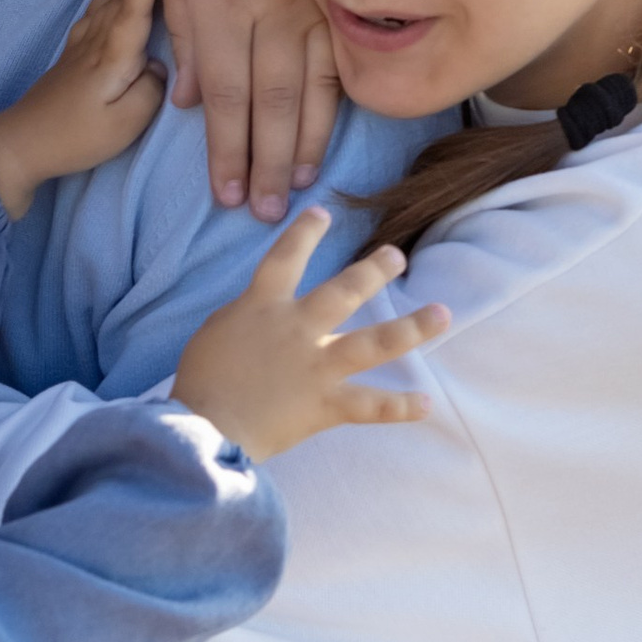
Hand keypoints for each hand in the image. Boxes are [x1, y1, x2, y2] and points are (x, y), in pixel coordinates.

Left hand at [0, 0, 167, 219]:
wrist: (23, 144)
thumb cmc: (78, 136)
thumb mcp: (127, 123)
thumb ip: (151, 89)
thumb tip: (157, 67)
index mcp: (113, 56)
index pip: (135, 10)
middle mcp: (96, 44)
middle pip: (121, 1)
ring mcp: (80, 48)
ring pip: (105, 5)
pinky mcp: (71, 58)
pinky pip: (93, 16)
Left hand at [160, 0, 342, 219]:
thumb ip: (182, 41)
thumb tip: (187, 102)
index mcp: (221, 9)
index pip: (223, 94)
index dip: (226, 148)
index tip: (226, 193)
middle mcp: (268, 14)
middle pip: (269, 102)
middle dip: (266, 162)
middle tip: (264, 212)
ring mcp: (305, 9)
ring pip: (308, 91)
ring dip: (302, 146)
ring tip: (294, 189)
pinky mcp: (329, 7)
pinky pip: (336, 67)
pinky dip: (330, 111)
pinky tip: (323, 145)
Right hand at [174, 208, 449, 459]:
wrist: (204, 428)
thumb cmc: (200, 382)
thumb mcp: (215, 333)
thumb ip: (246, 316)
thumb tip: (263, 314)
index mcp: (263, 307)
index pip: (286, 258)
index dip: (304, 234)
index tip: (323, 214)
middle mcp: (298, 330)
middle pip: (345, 291)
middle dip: (374, 271)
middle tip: (397, 255)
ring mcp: (317, 367)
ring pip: (374, 343)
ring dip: (411, 328)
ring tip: (441, 313)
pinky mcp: (325, 406)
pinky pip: (370, 406)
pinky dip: (399, 407)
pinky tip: (426, 404)